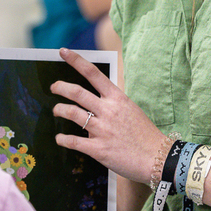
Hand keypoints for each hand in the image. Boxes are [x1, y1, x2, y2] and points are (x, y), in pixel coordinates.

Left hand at [51, 48, 165, 183]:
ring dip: (59, 110)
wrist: (157, 158)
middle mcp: (108, 110)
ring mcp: (102, 130)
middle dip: (60, 87)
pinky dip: (62, 139)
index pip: (93, 73)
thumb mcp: (131, 110)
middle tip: (53, 87)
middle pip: (76, 92)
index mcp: (117, 98)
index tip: (63, 52)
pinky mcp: (98, 149)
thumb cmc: (145, 134)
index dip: (76, 60)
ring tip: (56, 110)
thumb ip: (112, 103)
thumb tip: (96, 101)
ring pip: (71, 113)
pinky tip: (59, 138)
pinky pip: (73, 141)